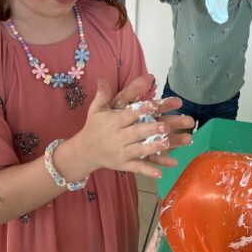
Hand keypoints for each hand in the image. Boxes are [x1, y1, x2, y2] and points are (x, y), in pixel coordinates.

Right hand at [74, 79, 192, 178]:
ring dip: (153, 148)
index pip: (129, 114)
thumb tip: (101, 78)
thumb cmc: (94, 126)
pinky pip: (137, 168)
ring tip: (167, 144)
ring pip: (139, 150)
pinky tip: (160, 173)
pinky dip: (148, 171)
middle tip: (165, 126)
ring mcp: (122, 152)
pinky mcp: (124, 164)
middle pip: (136, 132)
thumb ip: (102, 94)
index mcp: (114, 121)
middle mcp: (118, 136)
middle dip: (150, 130)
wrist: (84, 151)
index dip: (141, 110)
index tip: (154, 105)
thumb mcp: (96, 109)